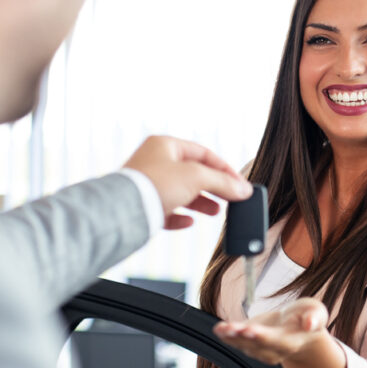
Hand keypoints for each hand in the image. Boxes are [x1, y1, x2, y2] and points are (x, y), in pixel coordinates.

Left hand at [124, 136, 251, 229]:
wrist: (123, 210)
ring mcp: (148, 184)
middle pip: (193, 173)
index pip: (203, 153)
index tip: (239, 184)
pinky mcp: (143, 205)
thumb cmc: (155, 184)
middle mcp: (155, 161)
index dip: (224, 169)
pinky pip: (166, 210)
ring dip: (201, 202)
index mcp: (165, 145)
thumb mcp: (196, 177)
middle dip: (214, 187)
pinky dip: (180, 216)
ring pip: (181, 192)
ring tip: (215, 212)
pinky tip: (190, 222)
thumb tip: (243, 189)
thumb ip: (223, 182)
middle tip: (231, 198)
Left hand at [214, 298, 328, 364]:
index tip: (251, 329)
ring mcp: (260, 349)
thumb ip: (315, 318)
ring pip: (243, 345)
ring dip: (231, 337)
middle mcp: (274, 350)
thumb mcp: (317, 312)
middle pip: (256, 345)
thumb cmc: (308, 316)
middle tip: (231, 329)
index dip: (263, 336)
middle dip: (243, 337)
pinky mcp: (249, 342)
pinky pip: (236, 341)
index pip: (276, 342)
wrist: (299, 327)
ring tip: (221, 328)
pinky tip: (218, 329)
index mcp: (291, 342)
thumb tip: (310, 324)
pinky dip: (226, 335)